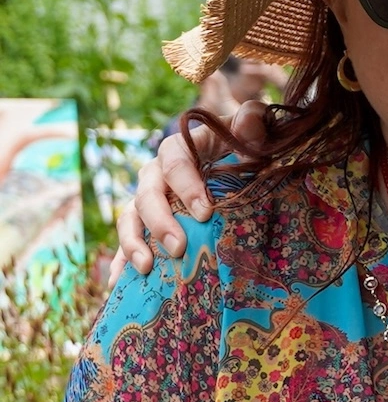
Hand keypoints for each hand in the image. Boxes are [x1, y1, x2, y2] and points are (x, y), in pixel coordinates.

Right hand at [114, 103, 269, 276]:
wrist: (237, 156)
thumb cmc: (244, 142)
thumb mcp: (253, 128)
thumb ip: (253, 120)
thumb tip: (250, 119)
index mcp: (179, 147)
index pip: (176, 163)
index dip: (186, 186)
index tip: (205, 212)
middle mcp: (157, 173)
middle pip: (148, 195)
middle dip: (160, 222)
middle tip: (178, 247)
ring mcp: (149, 198)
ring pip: (130, 217)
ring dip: (133, 242)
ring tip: (146, 267)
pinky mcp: (147, 221)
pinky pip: (129, 239)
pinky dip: (122, 259)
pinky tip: (120, 282)